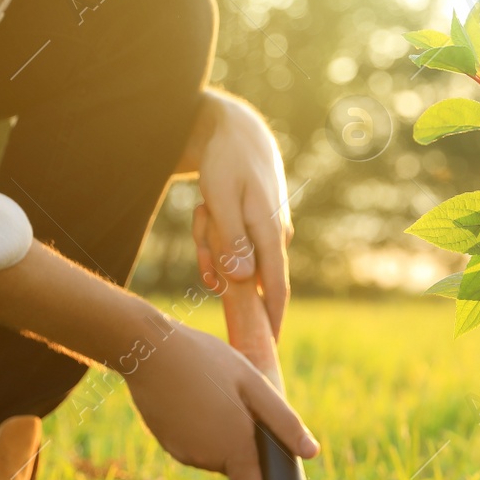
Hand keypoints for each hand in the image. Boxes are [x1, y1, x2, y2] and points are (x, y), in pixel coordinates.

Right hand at [124, 320, 317, 479]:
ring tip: (216, 396)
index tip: (271, 464)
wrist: (148, 349)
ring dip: (222, 435)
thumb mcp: (254, 385)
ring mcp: (182, 452)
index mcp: (233, 448)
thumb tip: (312, 453)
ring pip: (214, 455)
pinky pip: (194, 445)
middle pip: (236, 469)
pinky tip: (196, 398)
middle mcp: (205, 460)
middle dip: (244, 447)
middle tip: (242, 405)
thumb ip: (284, 423)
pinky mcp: (166, 442)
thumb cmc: (208, 362)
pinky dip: (200, 429)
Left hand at [185, 90, 291, 337]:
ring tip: (204, 206)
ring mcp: (265, 231)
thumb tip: (242, 282)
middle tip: (204, 217)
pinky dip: (212, 230)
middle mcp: (274, 237)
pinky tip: (208, 206)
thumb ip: (232, 242)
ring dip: (209, 240)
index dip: (270, 322)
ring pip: (229, 256)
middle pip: (241, 274)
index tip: (264, 350)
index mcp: (271, 234)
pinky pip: (227, 242)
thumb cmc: (226, 162)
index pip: (275, 290)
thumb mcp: (222, 200)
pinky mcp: (254, 225)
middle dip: (216, 259)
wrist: (234, 129)